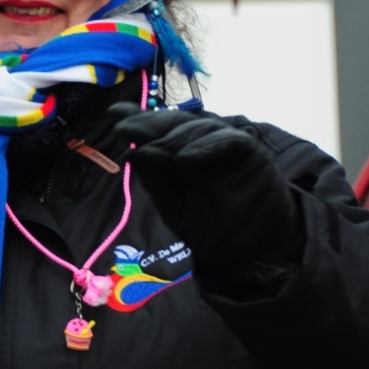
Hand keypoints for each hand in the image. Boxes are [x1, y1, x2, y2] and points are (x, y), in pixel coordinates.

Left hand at [110, 107, 303, 291]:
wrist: (255, 253)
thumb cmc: (215, 229)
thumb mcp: (175, 208)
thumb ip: (157, 181)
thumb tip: (133, 152)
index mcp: (188, 154)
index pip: (163, 129)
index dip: (140, 120)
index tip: (114, 115)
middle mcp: (208, 145)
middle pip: (179, 122)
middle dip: (150, 124)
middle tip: (125, 129)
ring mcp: (231, 147)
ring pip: (201, 126)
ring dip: (173, 137)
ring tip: (150, 149)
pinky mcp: (253, 154)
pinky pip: (230, 140)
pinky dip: (205, 147)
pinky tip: (182, 158)